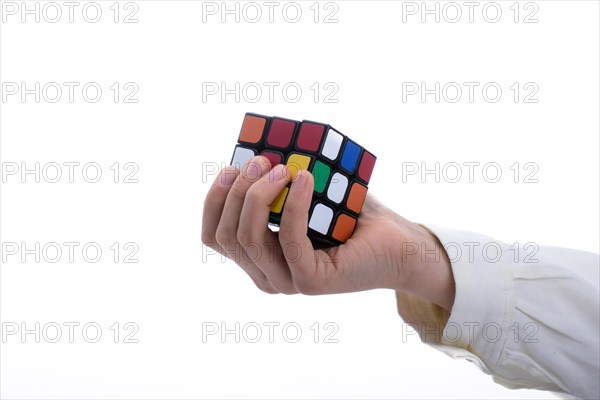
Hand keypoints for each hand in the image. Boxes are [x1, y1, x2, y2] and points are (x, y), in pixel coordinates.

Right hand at [202, 156, 454, 310]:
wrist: (398, 242)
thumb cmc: (352, 215)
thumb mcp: (305, 194)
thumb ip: (277, 181)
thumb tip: (256, 150)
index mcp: (258, 258)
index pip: (213, 236)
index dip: (214, 200)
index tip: (230, 167)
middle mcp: (266, 275)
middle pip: (227, 234)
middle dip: (238, 191)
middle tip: (263, 159)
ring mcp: (286, 282)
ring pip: (248, 237)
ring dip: (260, 194)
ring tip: (284, 166)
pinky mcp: (310, 281)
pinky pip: (287, 238)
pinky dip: (293, 204)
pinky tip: (305, 179)